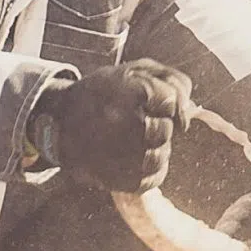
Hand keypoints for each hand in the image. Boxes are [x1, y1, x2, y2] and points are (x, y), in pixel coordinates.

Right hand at [43, 60, 188, 191]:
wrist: (60, 126)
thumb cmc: (103, 95)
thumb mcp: (133, 71)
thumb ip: (170, 80)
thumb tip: (190, 106)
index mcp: (128, 91)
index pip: (170, 100)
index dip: (163, 101)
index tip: (146, 102)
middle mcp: (128, 124)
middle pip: (167, 128)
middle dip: (156, 123)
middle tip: (129, 120)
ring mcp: (126, 155)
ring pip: (163, 153)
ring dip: (152, 146)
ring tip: (127, 139)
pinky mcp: (125, 180)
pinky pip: (156, 175)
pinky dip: (148, 167)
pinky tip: (128, 156)